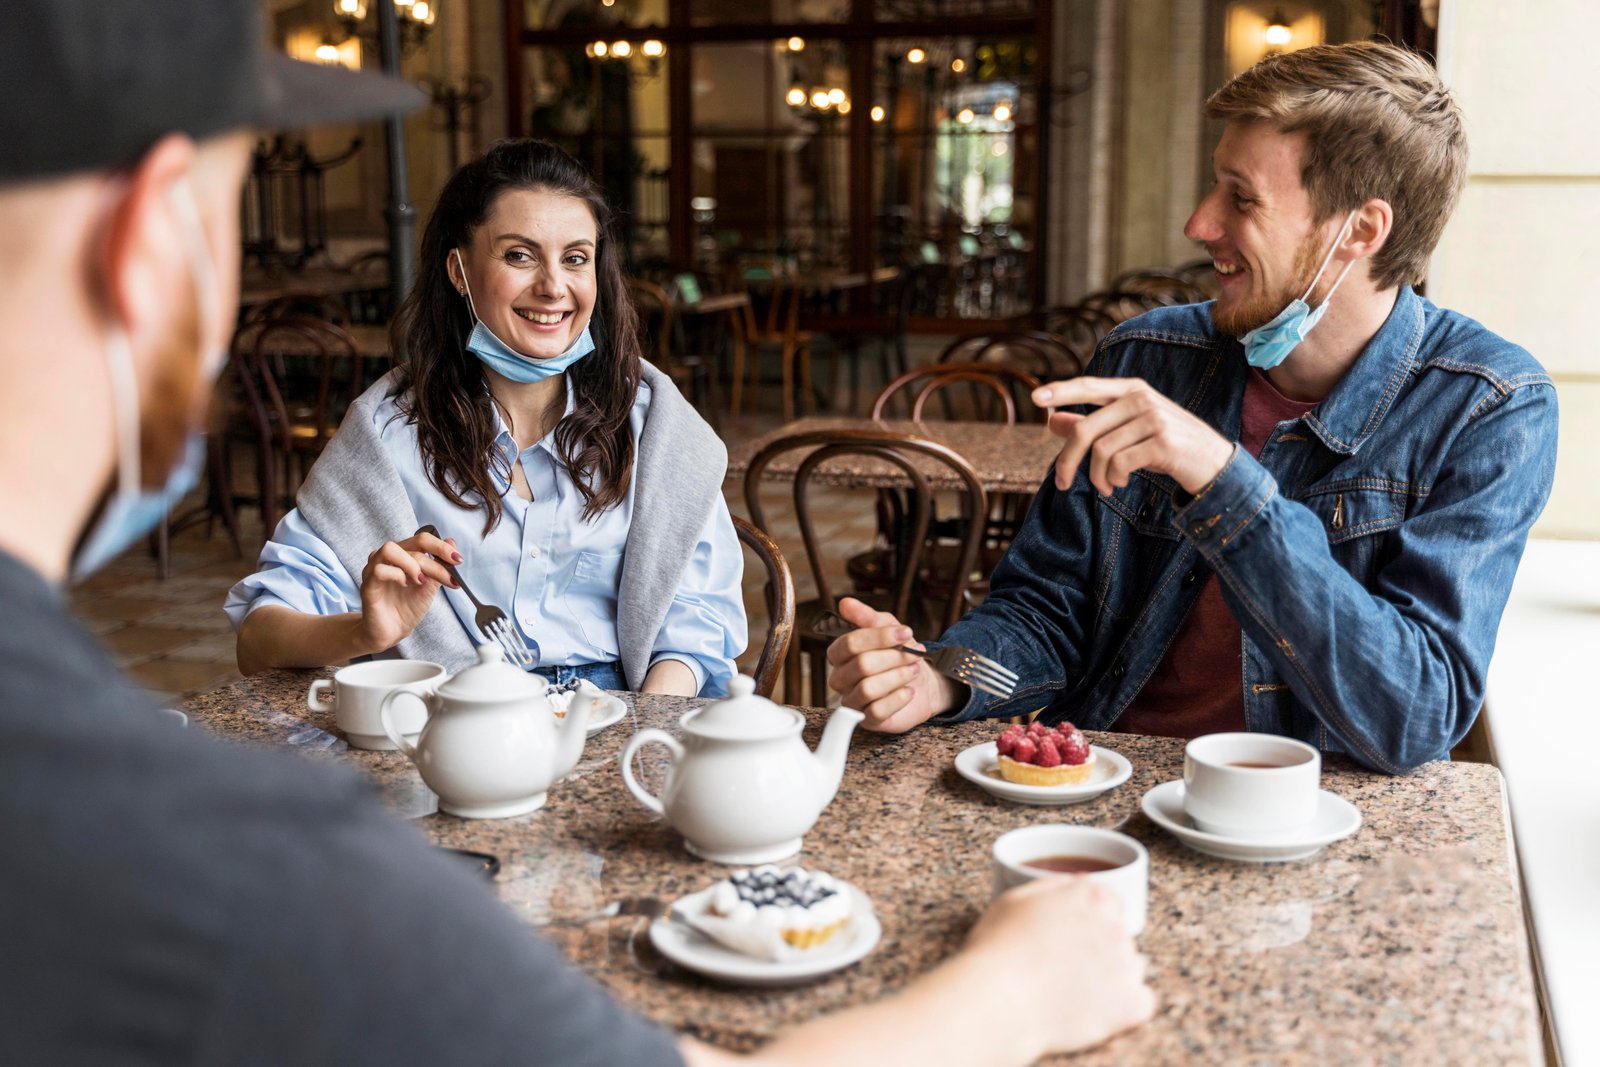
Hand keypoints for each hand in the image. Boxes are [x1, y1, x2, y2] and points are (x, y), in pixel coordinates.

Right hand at [356, 529, 460, 653]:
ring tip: (421, 580)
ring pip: (390, 549)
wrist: (393, 632)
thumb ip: (439, 565)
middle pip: (413, 543)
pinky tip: (405, 585)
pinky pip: (379, 570)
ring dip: (412, 563)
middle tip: (448, 577)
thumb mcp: (430, 585)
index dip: (441, 547)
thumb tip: (452, 542)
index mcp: (403, 555)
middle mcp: (387, 558)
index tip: (458, 560)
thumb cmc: (408, 607)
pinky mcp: (368, 585)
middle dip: (435, 557)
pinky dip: (396, 574)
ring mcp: (374, 569)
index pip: (422, 539)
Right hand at [824, 597, 959, 731]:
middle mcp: (840, 679)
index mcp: (840, 655)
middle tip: (914, 653)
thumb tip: (845, 603)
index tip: (905, 632)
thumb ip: (867, 617)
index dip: (878, 637)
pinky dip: (898, 698)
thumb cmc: (899, 653)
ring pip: (868, 688)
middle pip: (861, 665)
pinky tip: (909, 691)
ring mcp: (853, 701)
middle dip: (893, 657)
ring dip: (897, 676)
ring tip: (914, 670)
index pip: (849, 644)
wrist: (923, 683)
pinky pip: (877, 711)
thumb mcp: (887, 628)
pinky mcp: (868, 720)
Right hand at [966, 878, 1155, 1053]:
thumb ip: (1055, 887)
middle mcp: (1116, 926)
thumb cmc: (999, 949)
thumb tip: (1077, 884)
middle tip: (1064, 965)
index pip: (1109, 901)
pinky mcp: (1129, 1004)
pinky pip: (1142, 1002)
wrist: (999, 999)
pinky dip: (1125, 1007)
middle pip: (1119, 933)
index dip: (1090, 917)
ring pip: (1132, 967)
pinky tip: (1097, 1008)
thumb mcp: (1016, 898)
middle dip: (1099, 946)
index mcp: (1091, 897)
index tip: (1072, 934)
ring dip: (1112, 975)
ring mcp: (1126, 966)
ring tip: (1074, 990)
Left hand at [1034, 377, 1232, 495]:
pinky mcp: (1163, 442)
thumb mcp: (1128, 433)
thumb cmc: (1167, 447)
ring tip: (1106, 487)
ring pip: (1101, 451)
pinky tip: (1119, 484)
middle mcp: (1142, 398)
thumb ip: (1093, 425)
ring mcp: (1154, 418)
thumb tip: (1052, 420)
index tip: (1035, 397)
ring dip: (1096, 477)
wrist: (1215, 465)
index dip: (1061, 391)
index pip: (1089, 386)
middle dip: (1068, 460)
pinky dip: (1113, 480)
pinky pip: (1119, 463)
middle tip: (1061, 483)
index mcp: (1132, 390)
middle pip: (1086, 428)